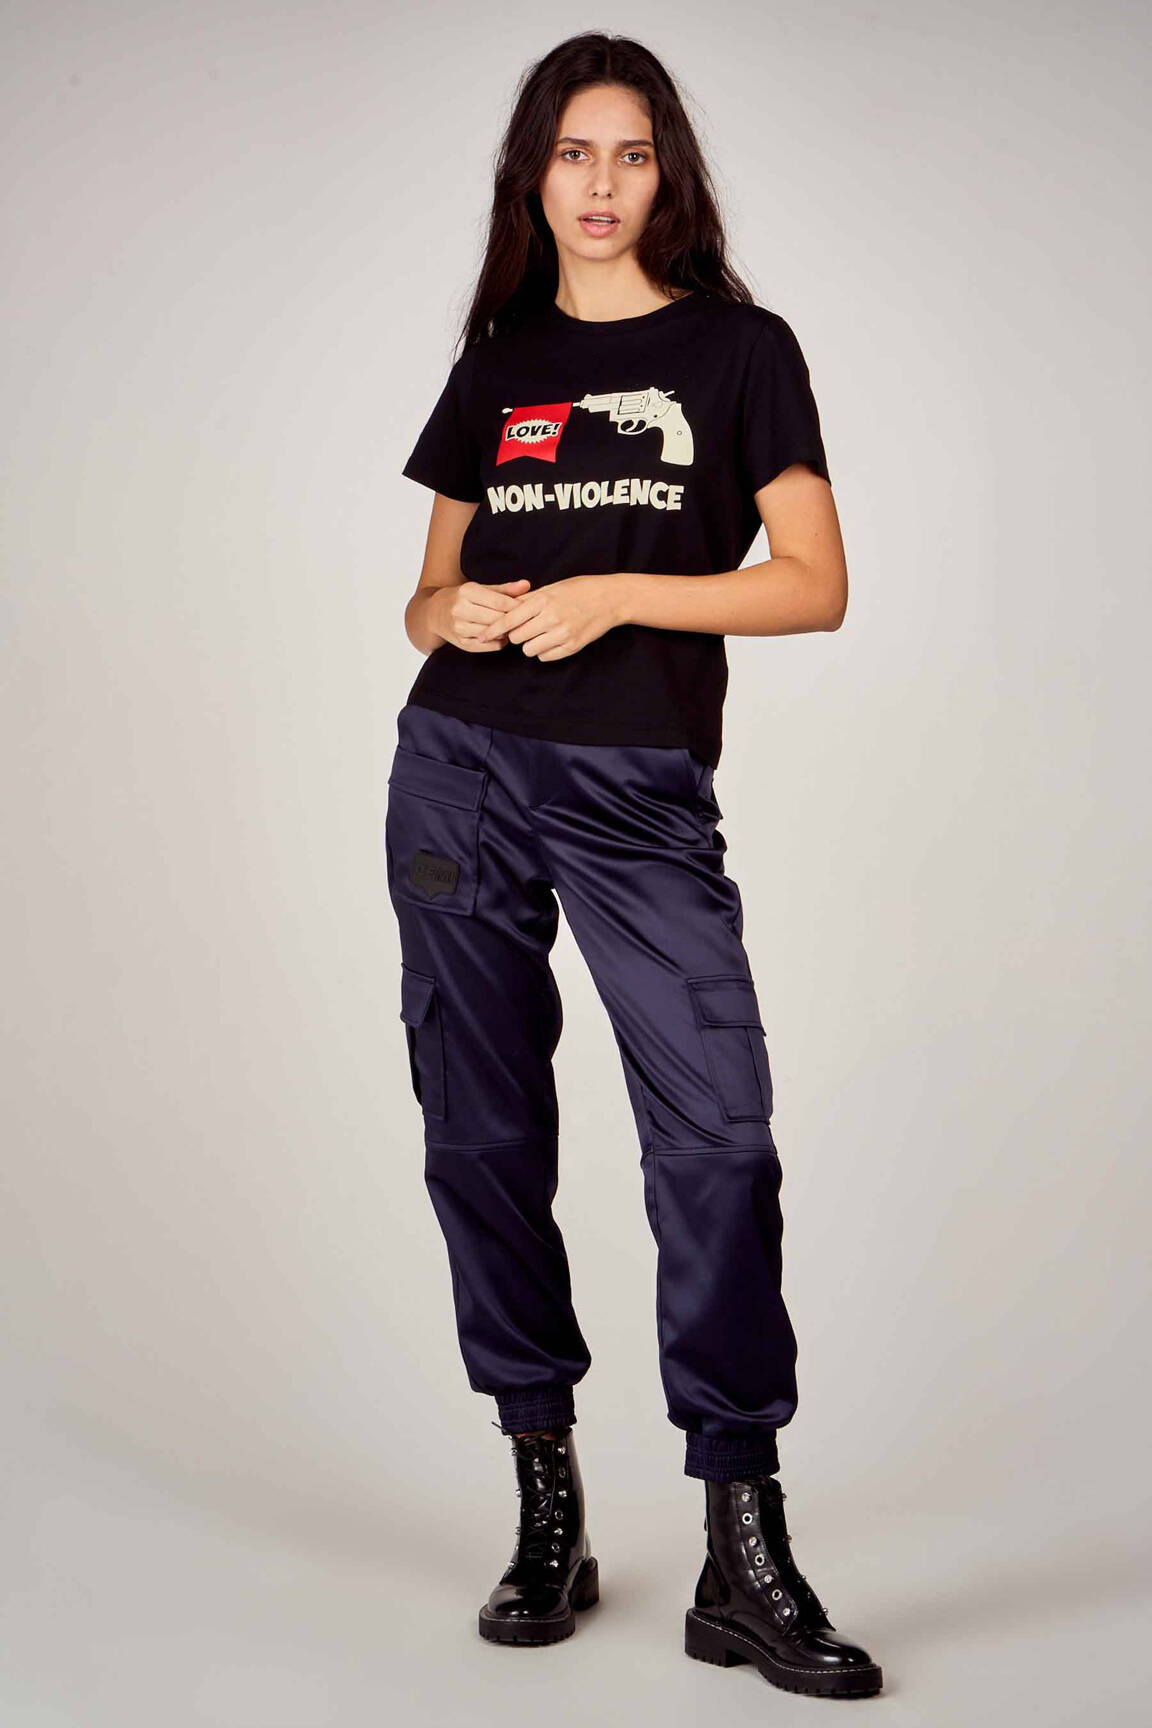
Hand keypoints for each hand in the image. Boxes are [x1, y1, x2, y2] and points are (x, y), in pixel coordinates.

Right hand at [428, 579, 531, 652]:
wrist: (434, 613)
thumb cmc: (462, 598)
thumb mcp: (481, 589)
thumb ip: (505, 589)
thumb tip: (527, 585)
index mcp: (466, 592)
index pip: (500, 602)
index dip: (517, 606)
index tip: (527, 607)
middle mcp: (460, 610)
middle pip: (497, 618)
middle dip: (513, 619)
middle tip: (525, 619)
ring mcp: (459, 628)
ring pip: (494, 633)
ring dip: (507, 631)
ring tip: (513, 627)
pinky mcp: (461, 643)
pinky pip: (489, 646)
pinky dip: (499, 642)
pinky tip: (502, 635)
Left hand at [477, 574, 628, 661]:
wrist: (609, 599)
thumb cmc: (579, 589)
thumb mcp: (552, 588)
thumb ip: (528, 599)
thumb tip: (505, 608)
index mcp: (542, 601)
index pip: (509, 619)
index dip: (493, 629)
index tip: (482, 636)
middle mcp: (551, 618)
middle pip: (516, 637)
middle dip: (516, 635)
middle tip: (524, 628)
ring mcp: (562, 634)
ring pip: (529, 650)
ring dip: (530, 644)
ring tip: (540, 634)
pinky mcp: (572, 646)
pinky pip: (545, 656)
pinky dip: (544, 651)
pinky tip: (551, 640)